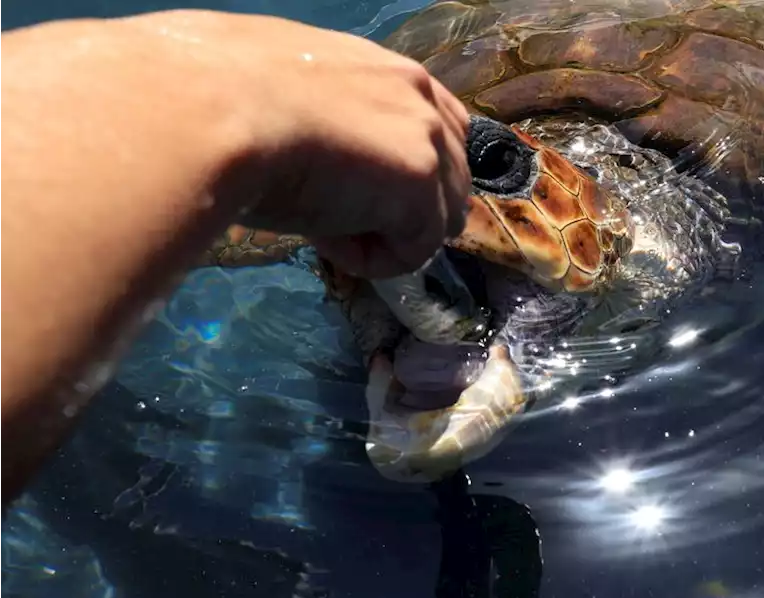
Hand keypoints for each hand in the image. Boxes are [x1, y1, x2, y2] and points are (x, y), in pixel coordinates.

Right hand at [120, 10, 473, 277]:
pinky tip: (322, 240)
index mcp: (386, 68)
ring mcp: (425, 138)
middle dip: (402, 211)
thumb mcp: (287, 98)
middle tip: (334, 216)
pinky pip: (414, 251)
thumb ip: (328, 120)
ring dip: (386, 235)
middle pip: (453, 180)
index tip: (362, 193)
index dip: (412, 174)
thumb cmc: (218, 100)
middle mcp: (418, 94)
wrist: (206, 109)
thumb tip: (316, 154)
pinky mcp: (419, 183)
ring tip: (322, 227)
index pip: (441, 126)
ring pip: (439, 220)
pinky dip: (370, 260)